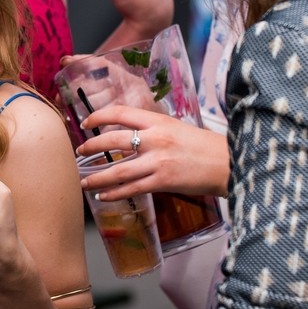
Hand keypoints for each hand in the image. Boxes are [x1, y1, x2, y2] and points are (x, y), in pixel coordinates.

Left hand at [77, 105, 228, 198]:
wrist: (228, 163)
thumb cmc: (204, 146)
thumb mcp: (177, 128)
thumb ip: (154, 129)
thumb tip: (131, 134)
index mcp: (158, 121)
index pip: (119, 113)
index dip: (98, 116)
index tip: (86, 122)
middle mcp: (155, 139)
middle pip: (111, 140)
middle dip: (90, 147)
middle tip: (79, 152)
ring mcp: (157, 161)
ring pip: (117, 170)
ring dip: (96, 177)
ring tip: (84, 181)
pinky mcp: (163, 181)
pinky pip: (131, 189)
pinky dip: (113, 193)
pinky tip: (103, 196)